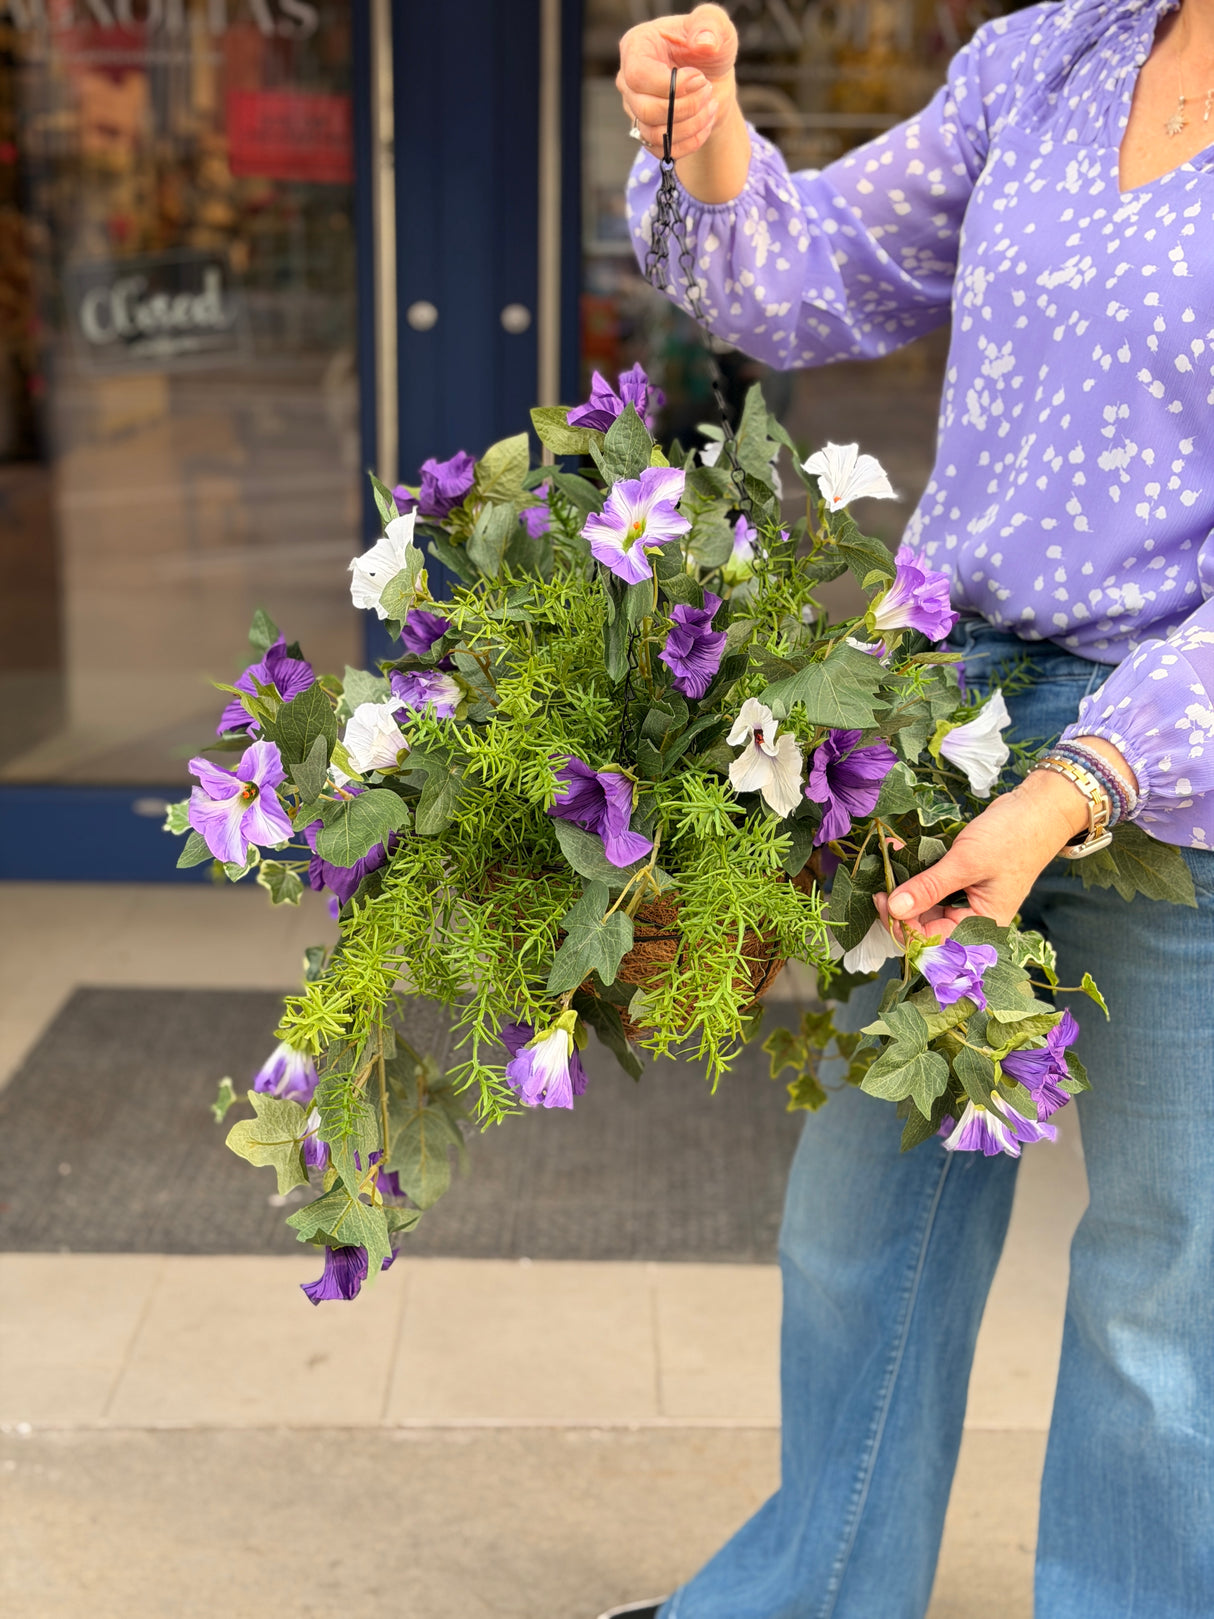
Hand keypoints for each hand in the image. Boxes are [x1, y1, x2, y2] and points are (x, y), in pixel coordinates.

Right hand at [617, 4, 737, 161]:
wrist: (713, 77)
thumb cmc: (709, 46)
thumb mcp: (715, 25)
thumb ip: (709, 25)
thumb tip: (703, 43)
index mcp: (637, 47)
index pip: (638, 76)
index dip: (671, 85)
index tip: (700, 78)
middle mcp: (628, 81)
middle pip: (645, 109)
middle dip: (685, 108)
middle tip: (708, 91)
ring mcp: (635, 109)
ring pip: (654, 134)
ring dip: (690, 125)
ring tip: (710, 106)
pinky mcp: (647, 132)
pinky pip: (663, 150)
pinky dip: (690, 142)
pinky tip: (705, 124)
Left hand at [873, 768, 1090, 940]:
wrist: (1038, 810)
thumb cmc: (1012, 838)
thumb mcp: (966, 863)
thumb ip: (929, 888)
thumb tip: (894, 909)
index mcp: (980, 928)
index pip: (931, 942)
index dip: (903, 927)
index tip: (882, 899)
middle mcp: (972, 921)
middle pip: (924, 928)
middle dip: (899, 907)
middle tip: (881, 881)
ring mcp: (965, 902)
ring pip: (924, 907)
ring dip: (904, 888)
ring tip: (888, 863)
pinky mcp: (960, 883)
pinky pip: (931, 887)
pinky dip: (915, 874)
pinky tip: (900, 853)